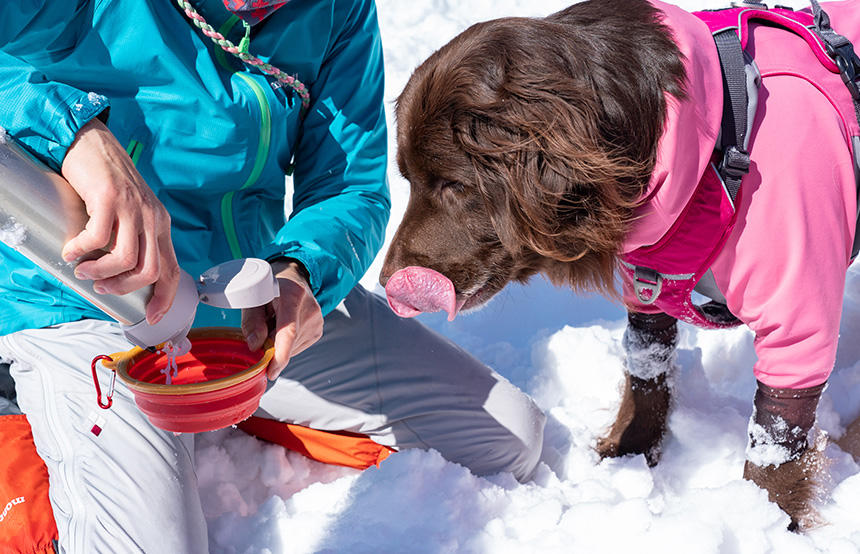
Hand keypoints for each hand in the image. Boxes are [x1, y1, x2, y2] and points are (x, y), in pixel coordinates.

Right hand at [60, 119, 179, 324]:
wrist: (93, 144)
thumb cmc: (108, 183)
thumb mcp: (132, 213)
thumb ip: (133, 239)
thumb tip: (120, 276)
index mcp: (161, 225)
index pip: (173, 270)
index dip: (165, 298)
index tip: (150, 316)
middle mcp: (153, 218)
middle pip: (150, 271)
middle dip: (124, 288)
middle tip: (101, 286)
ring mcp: (133, 208)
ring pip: (126, 259)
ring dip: (101, 272)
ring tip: (83, 269)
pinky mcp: (110, 198)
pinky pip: (98, 238)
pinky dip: (81, 250)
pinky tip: (71, 249)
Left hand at [241, 259, 323, 379]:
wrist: (293, 279)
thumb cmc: (270, 288)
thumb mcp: (254, 298)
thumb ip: (251, 321)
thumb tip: (255, 346)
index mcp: (292, 296)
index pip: (288, 330)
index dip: (280, 354)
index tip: (271, 372)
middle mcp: (310, 309)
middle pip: (287, 342)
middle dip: (270, 346)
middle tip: (262, 328)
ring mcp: (317, 321)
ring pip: (291, 348)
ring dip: (278, 344)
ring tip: (275, 322)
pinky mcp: (318, 331)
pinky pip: (296, 347)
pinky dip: (285, 344)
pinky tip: (283, 327)